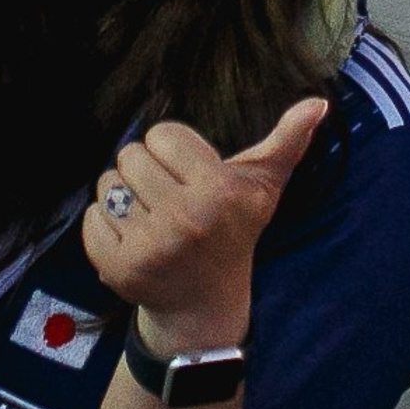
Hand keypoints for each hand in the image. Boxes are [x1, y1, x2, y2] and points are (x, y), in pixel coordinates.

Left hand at [85, 97, 329, 357]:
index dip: (173, 150)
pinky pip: (91, 218)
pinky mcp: (118, 270)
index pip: (162, 135)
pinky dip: (103, 224)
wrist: (205, 306)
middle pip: (130, 155)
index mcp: (217, 192)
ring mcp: (148, 248)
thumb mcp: (262, 187)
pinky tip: (131, 238)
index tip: (190, 175)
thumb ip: (288, 141)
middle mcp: (183, 220)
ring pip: (107, 184)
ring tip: (149, 216)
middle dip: (146, 170)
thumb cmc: (233, 231)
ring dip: (123, 196)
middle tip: (166, 197)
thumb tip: (318, 102)